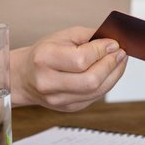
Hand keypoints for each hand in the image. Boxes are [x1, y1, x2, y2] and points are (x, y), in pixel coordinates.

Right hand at [11, 26, 127, 110]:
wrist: (24, 77)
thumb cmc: (44, 53)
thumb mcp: (62, 36)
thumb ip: (88, 36)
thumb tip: (113, 42)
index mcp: (44, 59)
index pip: (81, 59)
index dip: (102, 51)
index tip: (114, 44)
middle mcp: (48, 82)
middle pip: (90, 80)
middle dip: (111, 65)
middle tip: (120, 53)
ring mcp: (58, 99)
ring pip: (96, 91)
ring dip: (113, 75)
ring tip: (118, 62)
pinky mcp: (68, 108)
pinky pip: (94, 97)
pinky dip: (106, 84)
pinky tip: (108, 73)